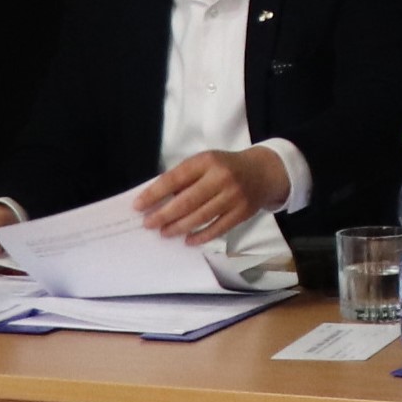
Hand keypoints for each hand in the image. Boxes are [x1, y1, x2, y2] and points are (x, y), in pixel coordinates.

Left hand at [136, 146, 290, 244]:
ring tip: (164, 232)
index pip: (175, 178)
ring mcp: (233, 197)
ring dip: (179, 227)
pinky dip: (201, 236)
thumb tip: (158, 200)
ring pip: (201, 217)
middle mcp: (221, 178)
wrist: (263, 173)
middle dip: (164, 215)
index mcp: (207, 161)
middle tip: (148, 224)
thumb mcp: (205, 163)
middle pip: (187, 201)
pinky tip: (187, 240)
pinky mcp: (242, 213)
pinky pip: (217, 228)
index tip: (138, 205)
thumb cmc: (225, 167)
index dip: (155, 193)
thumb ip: (185, 178)